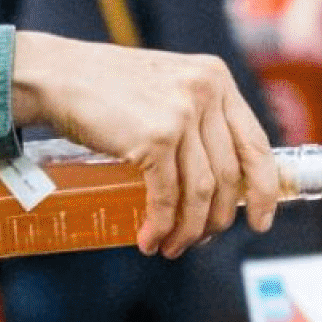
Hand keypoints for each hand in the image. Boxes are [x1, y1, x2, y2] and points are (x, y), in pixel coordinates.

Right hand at [9, 31, 283, 255]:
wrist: (58, 75)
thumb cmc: (105, 87)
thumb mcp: (167, 87)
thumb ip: (196, 118)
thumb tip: (214, 181)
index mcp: (216, 78)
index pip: (256, 143)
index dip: (263, 189)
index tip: (260, 220)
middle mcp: (206, 92)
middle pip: (229, 175)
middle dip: (217, 218)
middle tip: (200, 239)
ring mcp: (182, 113)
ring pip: (201, 191)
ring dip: (188, 229)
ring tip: (171, 246)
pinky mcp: (155, 137)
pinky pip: (168, 196)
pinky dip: (162, 225)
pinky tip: (151, 238)